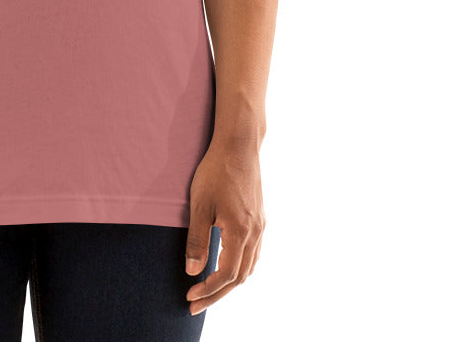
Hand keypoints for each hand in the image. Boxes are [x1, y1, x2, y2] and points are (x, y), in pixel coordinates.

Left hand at [184, 139, 265, 314]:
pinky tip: (226, 266)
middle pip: (240, 277)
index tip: (190, 297)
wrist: (239, 146)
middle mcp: (255, 233)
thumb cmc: (216, 171)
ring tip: (209, 291)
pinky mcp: (260, 218)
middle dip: (217, 293)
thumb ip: (196, 239)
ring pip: (249, 267)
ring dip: (229, 283)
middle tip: (195, 304)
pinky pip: (253, 253)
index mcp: (241, 232)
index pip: (227, 274)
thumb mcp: (199, 204)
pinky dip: (240, 268)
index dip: (209, 290)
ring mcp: (260, 226)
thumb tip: (193, 271)